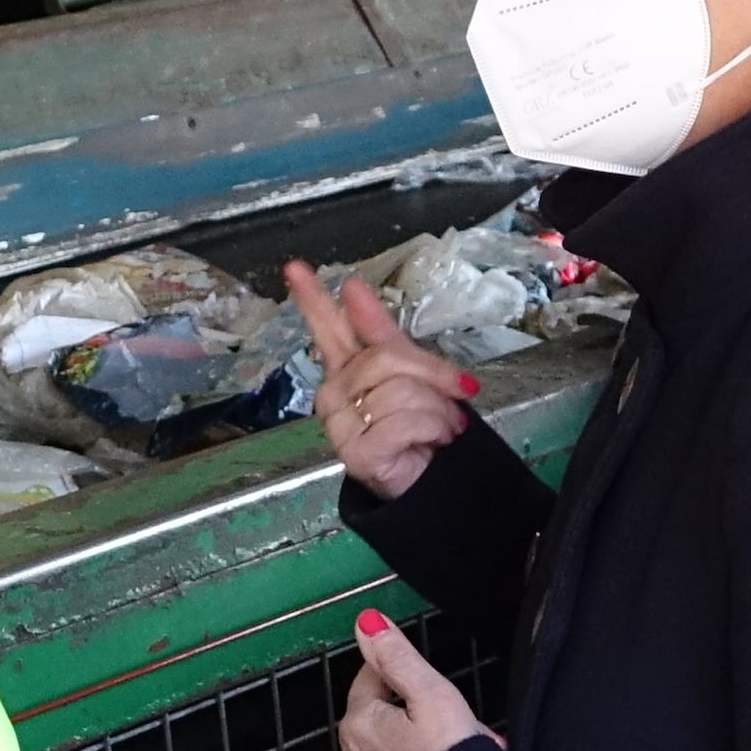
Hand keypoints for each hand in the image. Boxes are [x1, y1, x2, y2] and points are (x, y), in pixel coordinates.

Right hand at [284, 259, 476, 501]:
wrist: (430, 483)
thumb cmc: (419, 429)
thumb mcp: (410, 373)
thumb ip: (381, 332)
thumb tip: (352, 287)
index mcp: (347, 370)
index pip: (327, 328)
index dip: (313, 299)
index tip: (295, 268)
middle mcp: (335, 394)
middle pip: (385, 358)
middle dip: (432, 375)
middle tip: (456, 395)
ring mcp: (340, 425)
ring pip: (400, 391)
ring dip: (438, 410)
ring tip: (441, 429)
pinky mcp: (355, 452)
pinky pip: (404, 422)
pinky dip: (431, 430)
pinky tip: (431, 444)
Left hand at [334, 608, 486, 750]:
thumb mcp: (432, 694)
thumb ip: (398, 656)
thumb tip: (366, 621)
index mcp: (359, 722)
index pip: (374, 676)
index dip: (409, 677)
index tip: (440, 691)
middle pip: (385, 716)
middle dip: (422, 715)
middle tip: (465, 728)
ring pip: (393, 750)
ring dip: (425, 747)